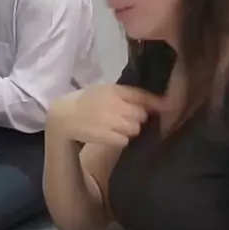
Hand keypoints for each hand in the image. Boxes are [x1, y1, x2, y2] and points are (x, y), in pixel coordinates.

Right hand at [47, 84, 165, 147]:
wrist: (63, 118)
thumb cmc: (87, 102)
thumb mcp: (106, 91)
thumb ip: (131, 95)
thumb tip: (161, 102)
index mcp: (114, 89)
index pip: (142, 96)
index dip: (155, 103)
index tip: (165, 108)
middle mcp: (114, 103)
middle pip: (141, 115)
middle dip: (137, 118)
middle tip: (126, 119)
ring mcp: (110, 120)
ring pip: (135, 129)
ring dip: (129, 130)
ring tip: (116, 127)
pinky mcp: (106, 135)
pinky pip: (125, 140)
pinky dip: (120, 139)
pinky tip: (110, 135)